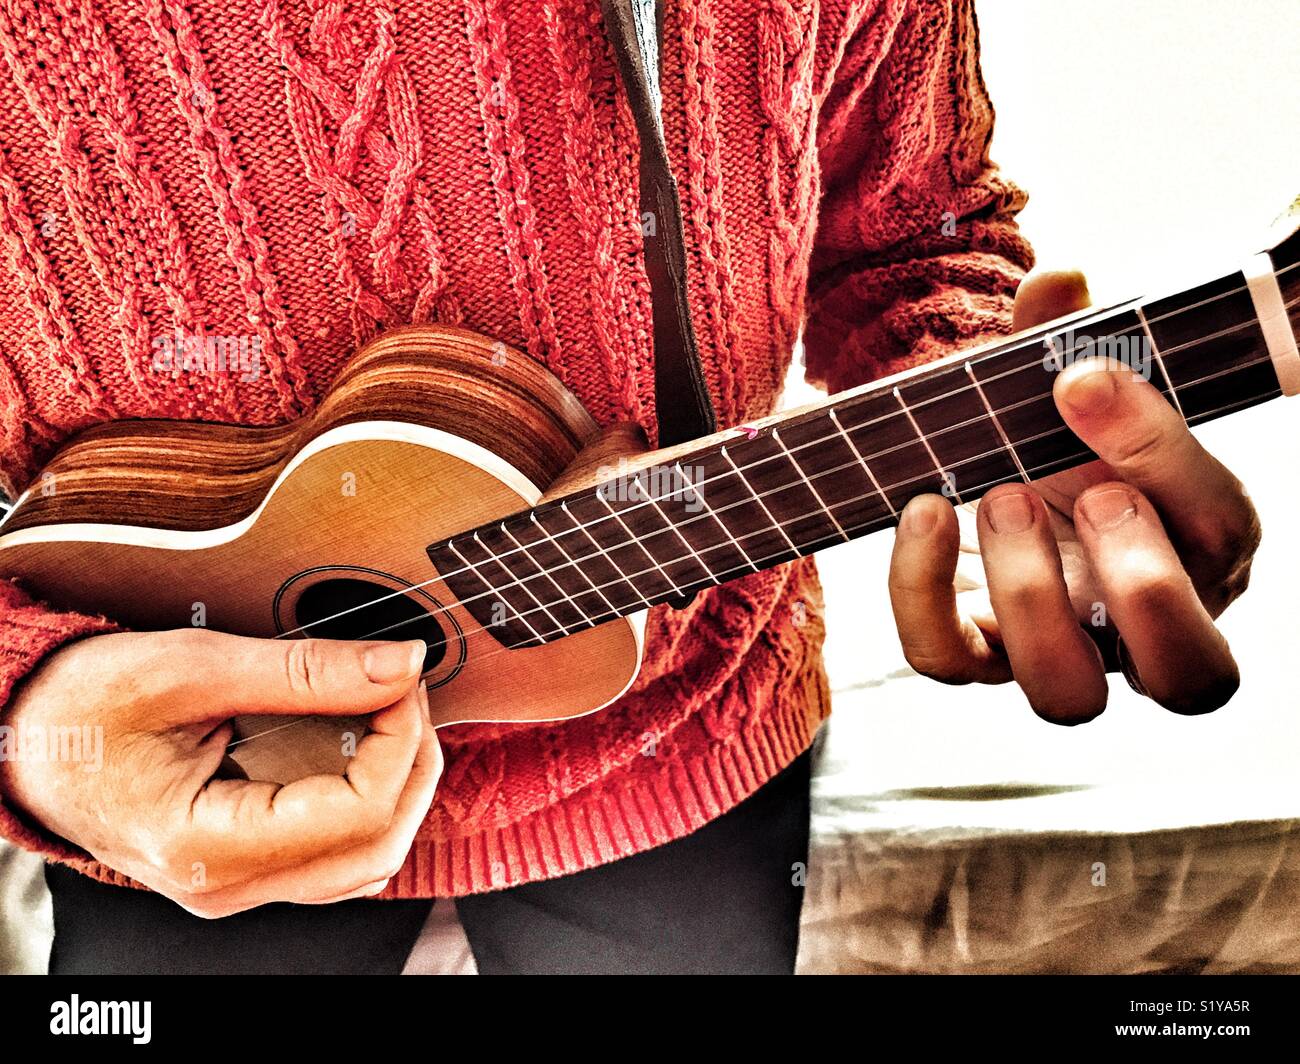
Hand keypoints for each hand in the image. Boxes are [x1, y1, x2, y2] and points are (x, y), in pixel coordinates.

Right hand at [0, 629, 438, 915]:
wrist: (23, 739)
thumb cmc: (83, 704)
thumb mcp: (194, 667)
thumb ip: (306, 671)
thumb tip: (401, 664)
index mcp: (206, 846)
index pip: (356, 814)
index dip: (401, 742)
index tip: (403, 679)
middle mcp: (227, 884)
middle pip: (375, 848)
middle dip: (413, 765)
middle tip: (406, 692)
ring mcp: (237, 883)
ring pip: (363, 861)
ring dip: (397, 788)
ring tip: (390, 715)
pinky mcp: (244, 865)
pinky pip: (334, 852)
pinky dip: (367, 801)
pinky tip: (363, 744)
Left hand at [887, 270, 1259, 722]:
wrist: (1005, 489)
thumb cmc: (1064, 444)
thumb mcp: (1076, 392)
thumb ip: (1072, 340)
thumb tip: (1060, 281)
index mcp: (1202, 544)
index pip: (1220, 525)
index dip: (1156, 450)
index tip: (1079, 376)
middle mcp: (1142, 623)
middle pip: (1191, 675)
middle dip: (1143, 586)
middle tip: (1090, 493)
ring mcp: (1058, 651)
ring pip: (1066, 692)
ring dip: (1029, 594)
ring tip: (999, 493)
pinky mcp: (974, 652)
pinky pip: (945, 657)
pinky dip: (921, 588)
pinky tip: (922, 509)